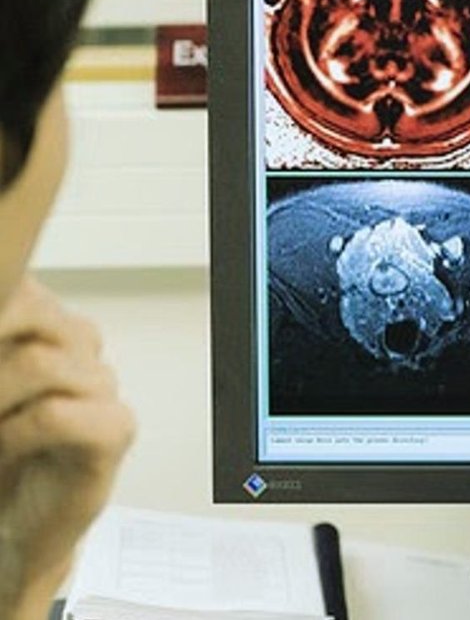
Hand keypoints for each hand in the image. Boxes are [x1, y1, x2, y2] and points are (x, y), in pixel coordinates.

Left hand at [0, 278, 133, 616]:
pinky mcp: (115, 429)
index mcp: (47, 328)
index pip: (26, 288)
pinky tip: (4, 446)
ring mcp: (102, 386)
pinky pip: (57, 413)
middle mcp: (80, 349)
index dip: (5, 291)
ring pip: (43, 363)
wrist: (16, 525)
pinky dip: (16, 432)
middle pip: (36, 313)